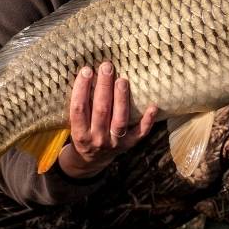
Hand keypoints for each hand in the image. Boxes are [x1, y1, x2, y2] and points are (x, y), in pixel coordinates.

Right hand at [57, 62, 157, 178]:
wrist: (91, 160)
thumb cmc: (83, 132)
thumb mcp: (75, 124)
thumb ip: (80, 105)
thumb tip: (86, 72)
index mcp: (80, 133)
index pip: (79, 108)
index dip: (82, 88)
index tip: (87, 70)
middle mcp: (97, 138)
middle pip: (101, 110)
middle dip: (103, 87)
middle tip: (107, 67)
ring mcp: (115, 142)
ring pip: (120, 119)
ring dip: (121, 99)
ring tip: (122, 80)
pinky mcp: (129, 144)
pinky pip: (140, 133)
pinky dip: (148, 120)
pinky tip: (153, 106)